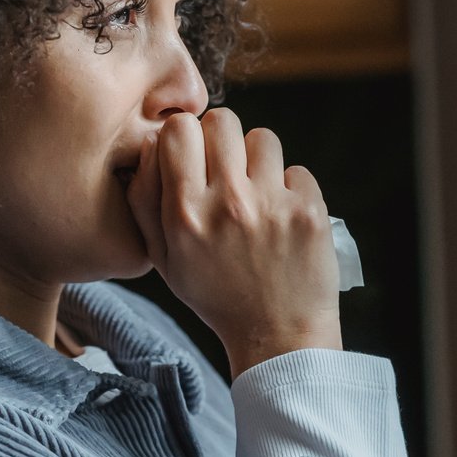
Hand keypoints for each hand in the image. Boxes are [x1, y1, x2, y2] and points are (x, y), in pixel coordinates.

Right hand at [125, 108, 341, 378]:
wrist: (277, 336)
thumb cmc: (217, 296)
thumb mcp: (164, 259)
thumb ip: (146, 199)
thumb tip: (153, 142)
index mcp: (186, 214)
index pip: (179, 129)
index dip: (187, 135)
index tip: (195, 155)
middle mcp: (229, 203)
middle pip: (223, 120)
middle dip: (223, 140)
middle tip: (228, 170)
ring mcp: (273, 205)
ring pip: (263, 138)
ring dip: (260, 161)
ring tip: (258, 196)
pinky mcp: (310, 211)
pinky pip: (298, 170)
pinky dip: (292, 190)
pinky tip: (284, 220)